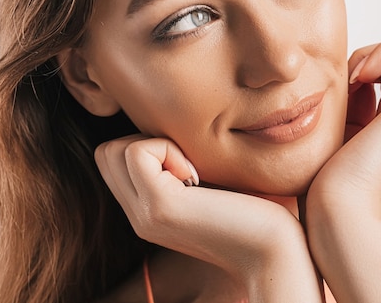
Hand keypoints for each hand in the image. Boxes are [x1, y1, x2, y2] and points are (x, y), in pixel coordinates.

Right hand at [94, 135, 323, 301]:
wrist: (274, 252)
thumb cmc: (255, 213)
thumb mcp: (208, 185)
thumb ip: (182, 167)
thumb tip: (176, 127)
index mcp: (147, 210)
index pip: (112, 159)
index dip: (145, 145)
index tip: (187, 161)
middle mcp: (138, 216)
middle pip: (106, 152)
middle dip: (144, 141)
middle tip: (187, 161)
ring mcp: (144, 214)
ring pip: (113, 149)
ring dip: (154, 144)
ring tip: (191, 168)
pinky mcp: (160, 207)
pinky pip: (138, 152)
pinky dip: (166, 149)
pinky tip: (196, 174)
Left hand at [304, 40, 380, 301]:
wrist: (335, 205)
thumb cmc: (324, 175)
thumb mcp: (331, 125)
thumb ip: (342, 101)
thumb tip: (344, 74)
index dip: (365, 61)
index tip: (343, 77)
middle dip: (376, 51)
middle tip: (351, 72)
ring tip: (360, 70)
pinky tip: (373, 70)